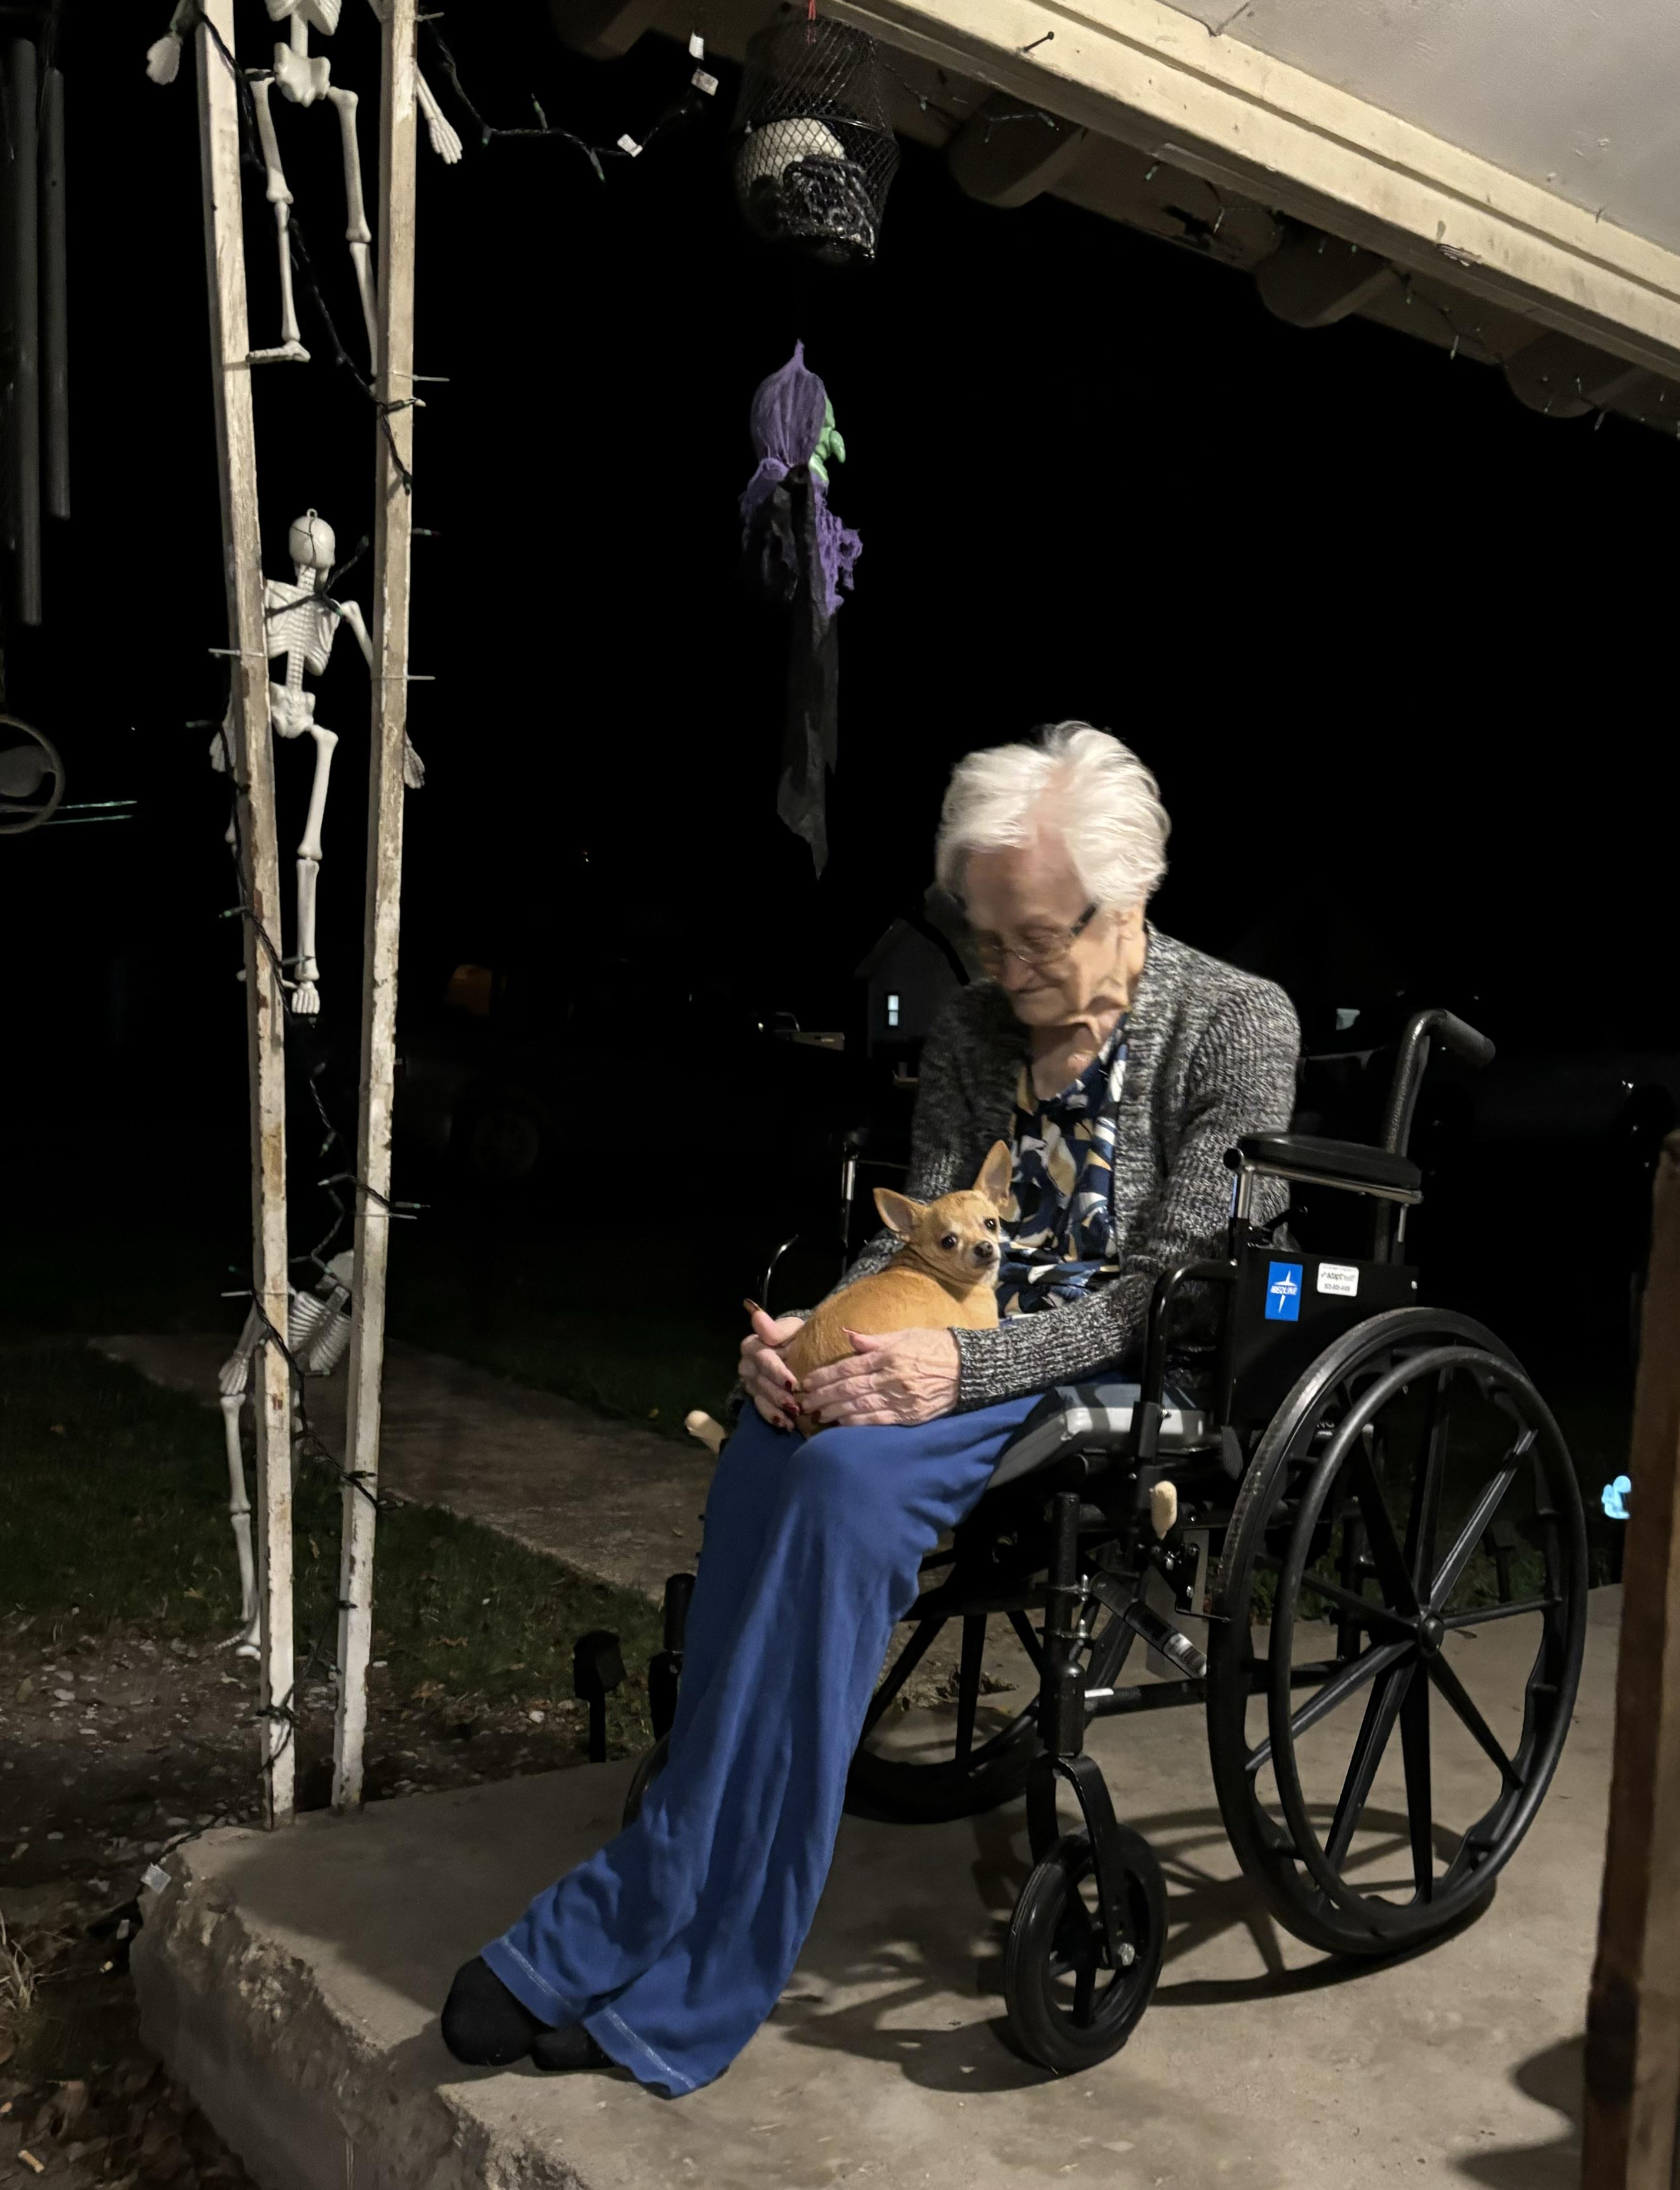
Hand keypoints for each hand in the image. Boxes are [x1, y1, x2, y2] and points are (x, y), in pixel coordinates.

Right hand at [740, 1306, 805, 1429]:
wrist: (797, 1348)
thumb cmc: (795, 1336)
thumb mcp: (791, 1329)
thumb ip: (775, 1329)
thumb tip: (757, 1315)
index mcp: (752, 1345)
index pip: (763, 1359)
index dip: (777, 1372)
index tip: (793, 1383)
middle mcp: (747, 1365)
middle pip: (761, 1382)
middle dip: (779, 1395)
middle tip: (797, 1405)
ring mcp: (750, 1383)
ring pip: (761, 1397)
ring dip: (778, 1409)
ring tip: (795, 1417)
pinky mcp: (756, 1396)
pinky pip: (762, 1409)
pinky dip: (774, 1418)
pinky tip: (788, 1425)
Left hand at [799, 1327, 960, 1428]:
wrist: (968, 1369)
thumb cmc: (934, 1347)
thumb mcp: (905, 1335)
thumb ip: (874, 1340)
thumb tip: (848, 1335)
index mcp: (889, 1355)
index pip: (849, 1367)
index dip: (825, 1375)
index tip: (807, 1381)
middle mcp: (892, 1378)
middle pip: (849, 1389)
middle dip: (823, 1396)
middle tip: (803, 1401)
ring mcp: (901, 1399)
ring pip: (860, 1407)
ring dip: (835, 1411)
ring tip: (816, 1414)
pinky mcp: (910, 1416)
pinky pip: (878, 1420)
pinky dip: (857, 1422)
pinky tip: (841, 1423)